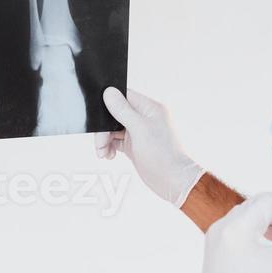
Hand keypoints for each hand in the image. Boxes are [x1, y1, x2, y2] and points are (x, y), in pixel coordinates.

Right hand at [96, 87, 204, 208]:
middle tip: (100, 143)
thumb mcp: (140, 129)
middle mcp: (145, 118)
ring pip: (114, 129)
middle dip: (104, 128)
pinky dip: (109, 147)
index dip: (109, 104)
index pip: (124, 97)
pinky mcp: (134, 145)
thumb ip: (123, 110)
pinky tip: (108, 155)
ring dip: (105, 139)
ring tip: (103, 153)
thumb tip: (109, 91)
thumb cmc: (163, 155)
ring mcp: (139, 132)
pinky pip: (116, 141)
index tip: (99, 116)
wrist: (172, 181)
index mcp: (150, 108)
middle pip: (115, 114)